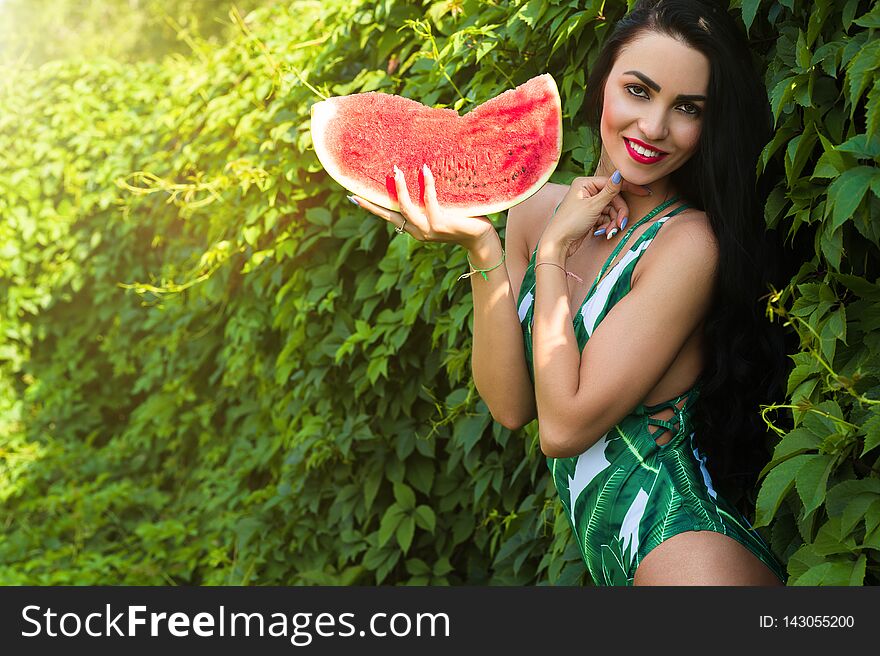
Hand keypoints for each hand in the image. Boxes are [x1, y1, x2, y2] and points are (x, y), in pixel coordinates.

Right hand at [349, 164, 495, 250]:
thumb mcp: (440, 212)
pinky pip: (429, 201)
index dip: (371, 208)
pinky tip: (425, 171)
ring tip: (397, 170)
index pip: (388, 217)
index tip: (354, 198)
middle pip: (390, 214)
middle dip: (377, 198)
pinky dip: (427, 185)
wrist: (480, 238)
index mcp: (414, 229)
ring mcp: (428, 230)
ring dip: (401, 188)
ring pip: (406, 208)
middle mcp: (418, 232)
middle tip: (373, 178)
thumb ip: (427, 202)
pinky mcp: (440, 225)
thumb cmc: (463, 221)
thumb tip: (419, 175)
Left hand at [539, 170, 650, 256]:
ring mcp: (588, 204)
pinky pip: (605, 218)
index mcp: (585, 183)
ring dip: (612, 222)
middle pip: (614, 199)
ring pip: (611, 210)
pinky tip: (601, 233)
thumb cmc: (571, 222)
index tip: (646, 193)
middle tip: (621, 225)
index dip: (630, 188)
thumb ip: (610, 191)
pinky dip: (606, 225)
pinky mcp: (589, 216)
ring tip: (608, 232)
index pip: (613, 183)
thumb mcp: (594, 206)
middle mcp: (586, 192)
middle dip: (618, 213)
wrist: (558, 243)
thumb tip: (621, 173)